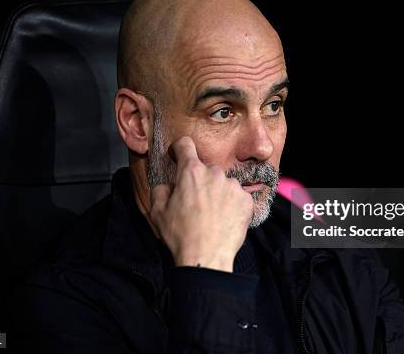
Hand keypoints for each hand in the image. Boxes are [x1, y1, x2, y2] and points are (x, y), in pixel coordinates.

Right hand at [149, 137, 253, 271]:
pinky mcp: (246, 200)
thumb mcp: (157, 211)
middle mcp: (215, 174)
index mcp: (191, 172)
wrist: (207, 257)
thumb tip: (168, 185)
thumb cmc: (181, 235)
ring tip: (211, 215)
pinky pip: (237, 196)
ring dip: (217, 193)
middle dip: (200, 181)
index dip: (179, 149)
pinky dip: (231, 205)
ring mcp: (233, 186)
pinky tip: (223, 219)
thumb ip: (161, 189)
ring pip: (223, 183)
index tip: (178, 155)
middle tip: (195, 202)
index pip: (185, 145)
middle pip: (206, 169)